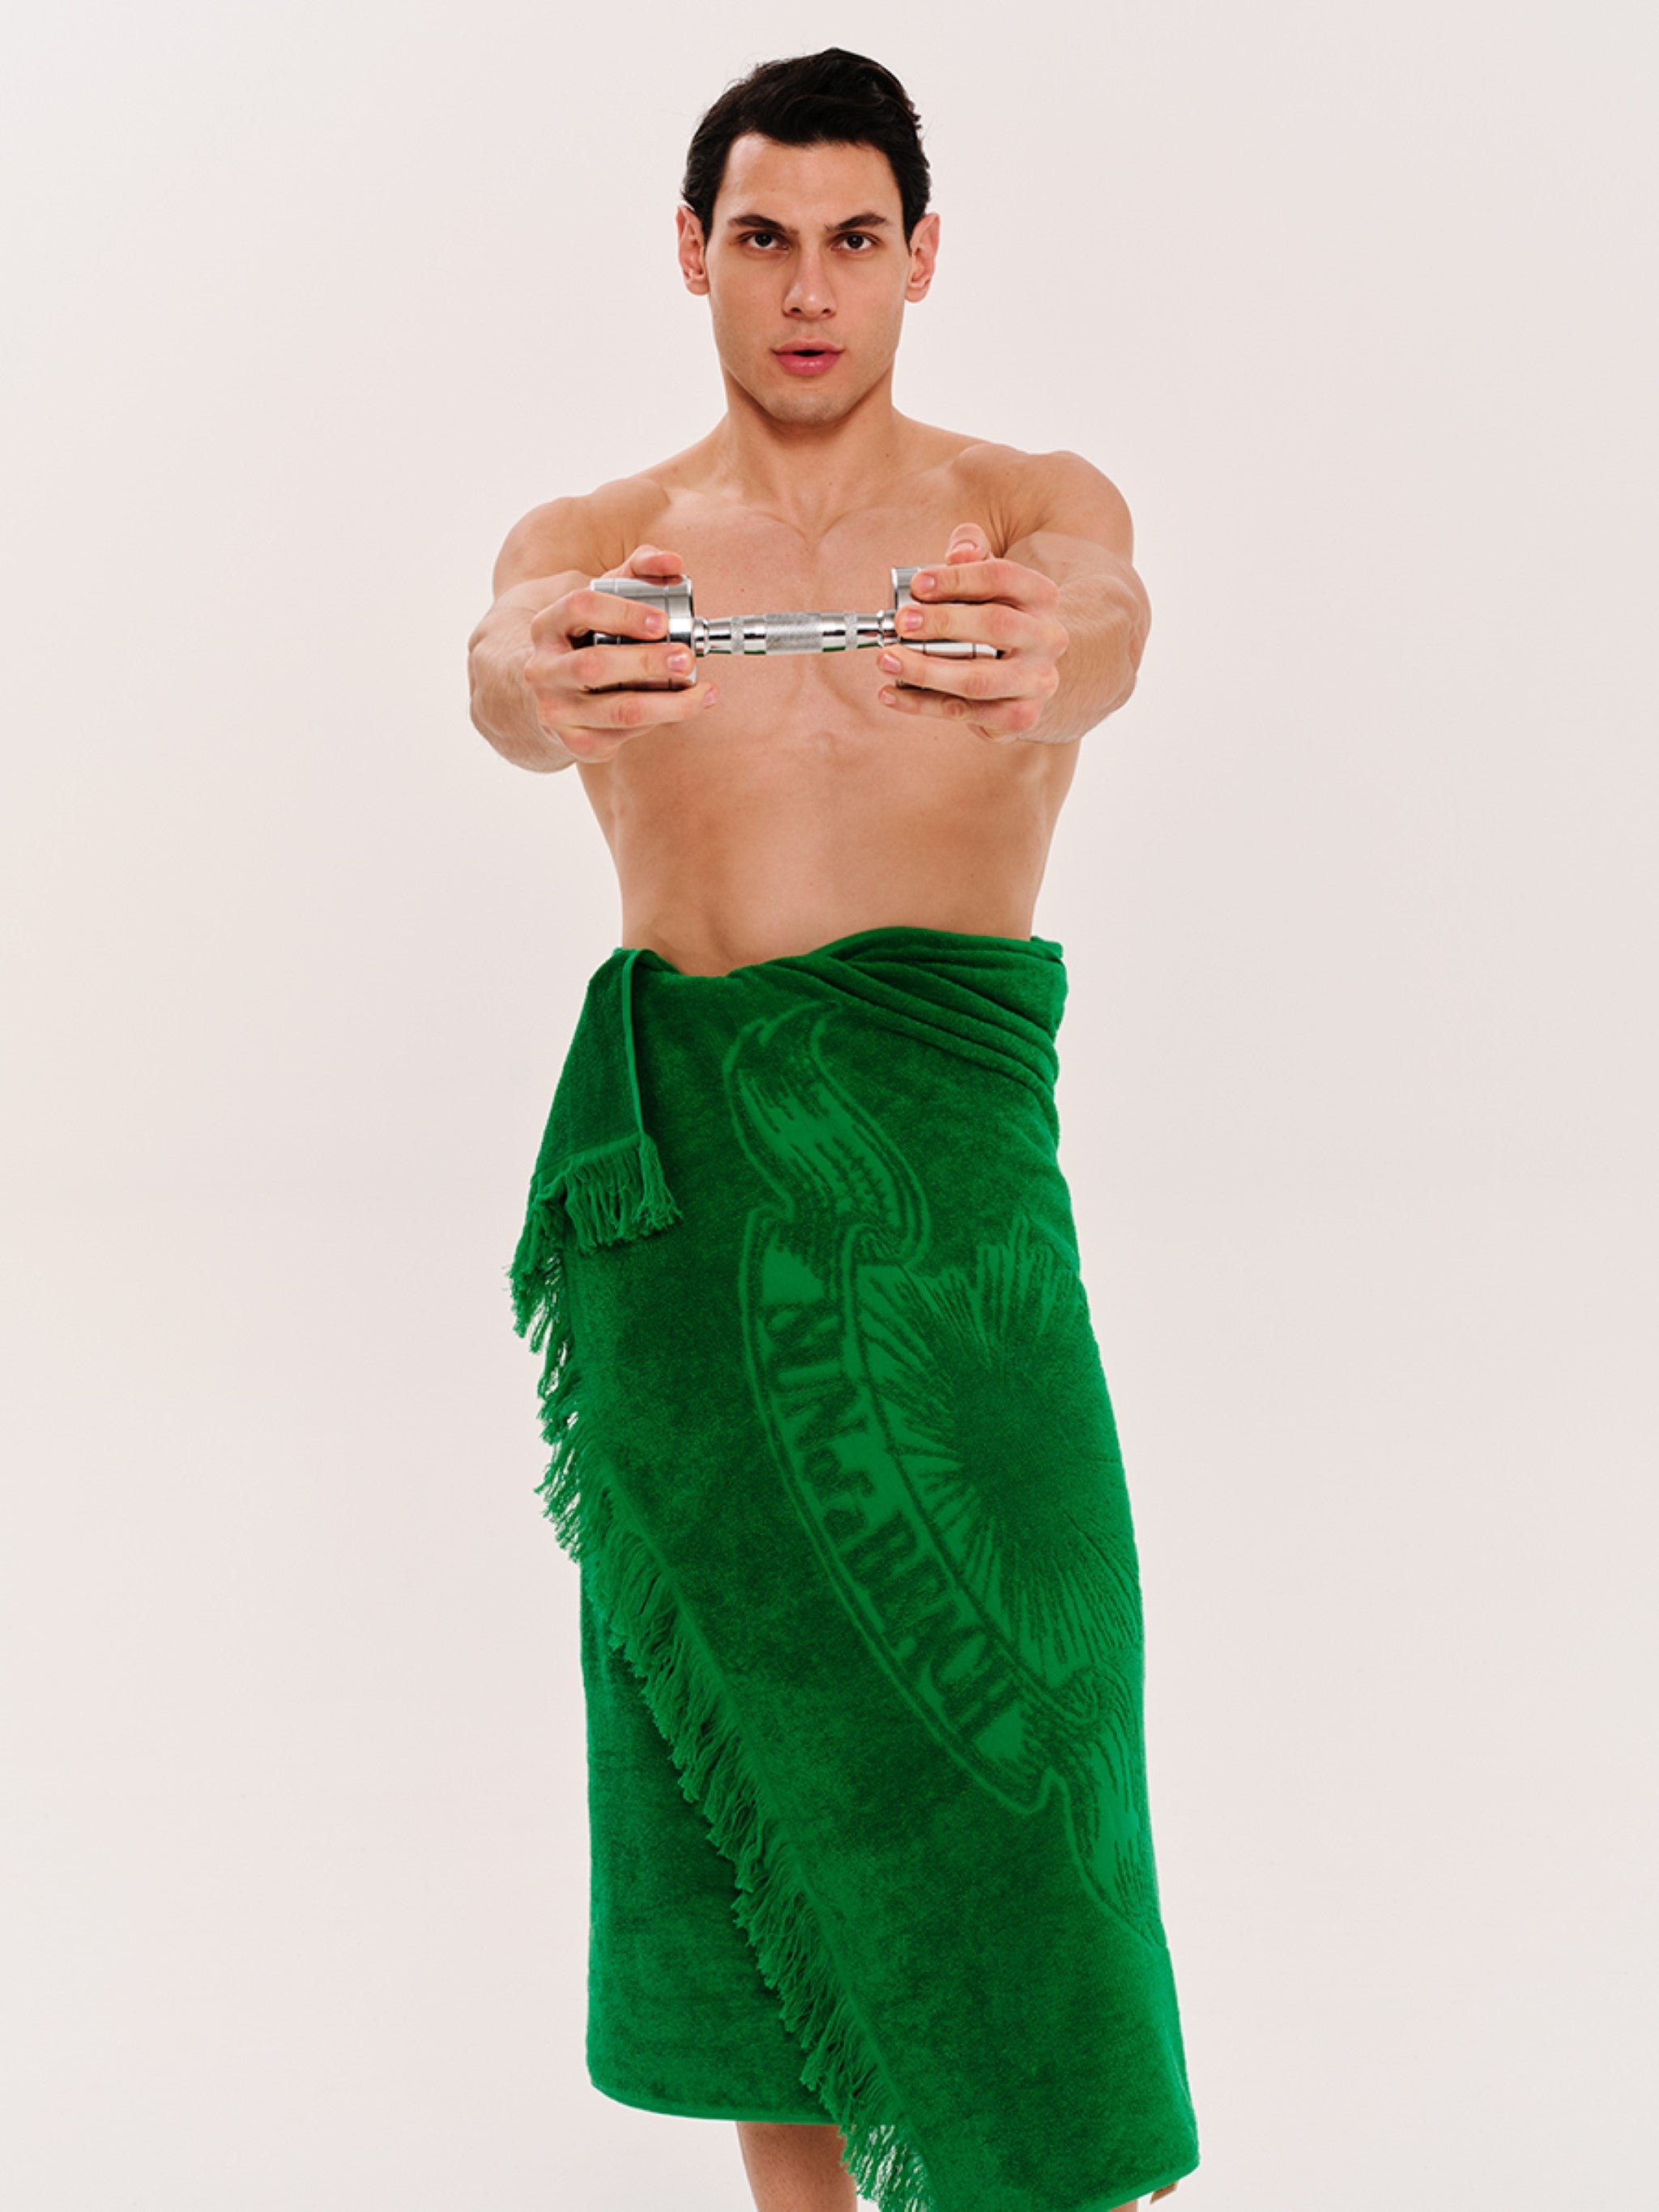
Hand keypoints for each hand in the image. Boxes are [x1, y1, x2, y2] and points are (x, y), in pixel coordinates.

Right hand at [525, 543, 718, 761]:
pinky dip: (655, 724)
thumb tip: (673, 563)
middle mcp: (543, 669)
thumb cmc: (585, 639)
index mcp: (547, 625)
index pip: (580, 608)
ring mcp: (555, 709)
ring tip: (702, 695)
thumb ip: (637, 572)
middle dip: (647, 663)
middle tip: (687, 658)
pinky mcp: (573, 742)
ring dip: (666, 705)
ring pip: (616, 711)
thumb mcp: (603, 600)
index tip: (662, 622)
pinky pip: (622, 737)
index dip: (624, 613)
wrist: (547, 692)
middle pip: (595, 667)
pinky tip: (675, 711)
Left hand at [874, 522, 1066, 742]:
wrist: (1031, 672)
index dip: (958, 579)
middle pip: (995, 626)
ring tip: (887, 660)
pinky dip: (922, 705)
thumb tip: (959, 552)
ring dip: (926, 671)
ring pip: (979, 680)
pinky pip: (965, 713)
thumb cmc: (997, 616)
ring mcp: (1036, 681)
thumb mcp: (989, 579)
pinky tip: (890, 694)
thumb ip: (972, 553)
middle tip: (900, 623)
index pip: (1002, 577)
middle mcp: (1047, 638)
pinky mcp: (1020, 716)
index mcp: (1041, 596)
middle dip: (942, 623)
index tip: (918, 585)